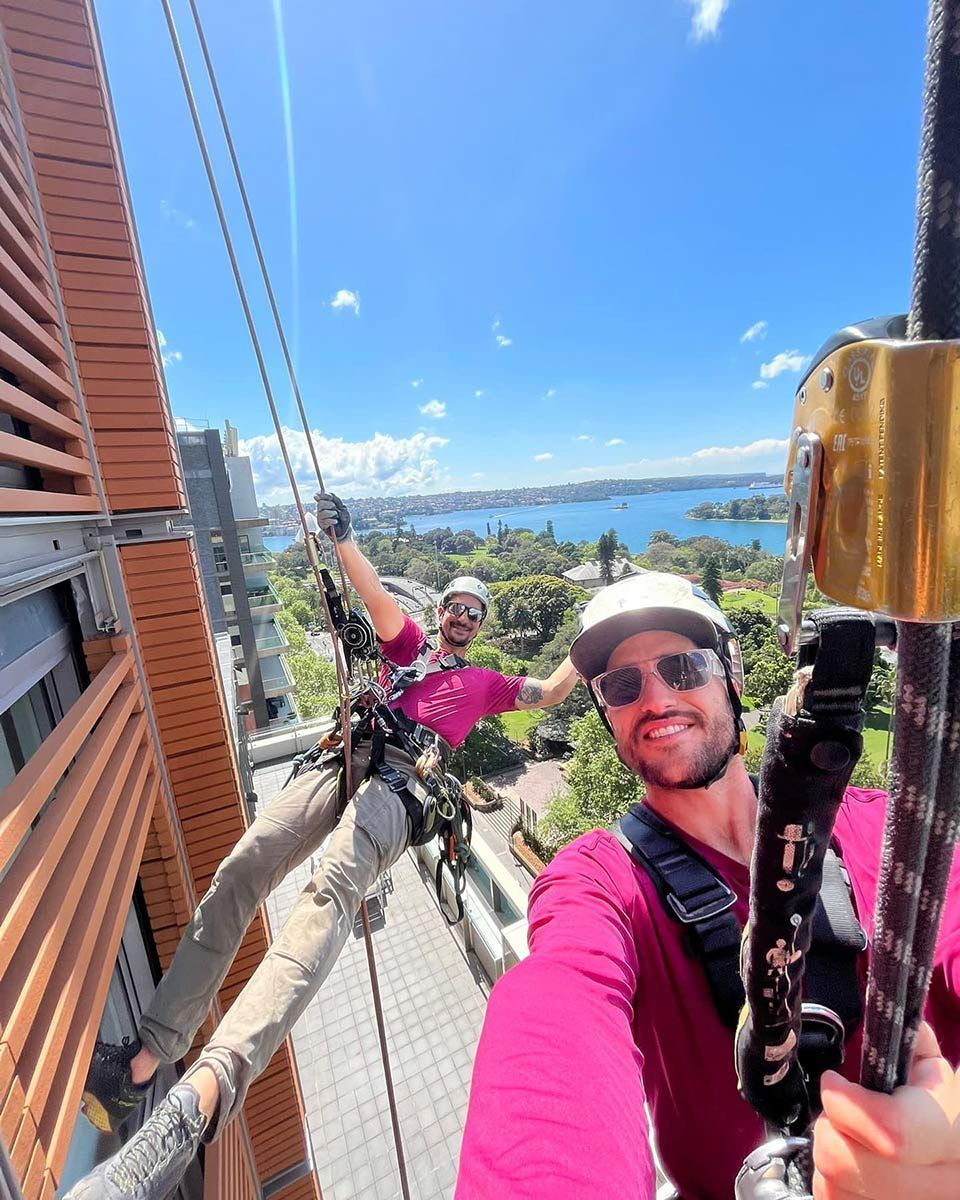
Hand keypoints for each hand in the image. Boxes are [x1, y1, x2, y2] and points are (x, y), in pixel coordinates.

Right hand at [314, 491, 351, 542]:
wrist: (346, 530)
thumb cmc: (343, 518)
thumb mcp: (342, 507)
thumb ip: (335, 499)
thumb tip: (325, 493)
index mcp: (326, 503)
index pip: (320, 495)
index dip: (324, 495)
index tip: (331, 498)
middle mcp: (321, 509)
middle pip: (320, 503)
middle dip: (329, 504)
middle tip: (334, 507)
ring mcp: (320, 517)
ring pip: (322, 512)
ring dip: (331, 513)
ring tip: (336, 516)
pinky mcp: (321, 524)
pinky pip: (324, 520)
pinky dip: (331, 521)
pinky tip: (335, 522)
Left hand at [812, 1023, 959, 1198]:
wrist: (956, 1154)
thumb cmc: (944, 1106)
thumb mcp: (932, 1066)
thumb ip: (907, 1040)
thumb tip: (883, 1017)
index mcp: (953, 1137)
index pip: (890, 1132)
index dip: (848, 1104)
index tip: (834, 1081)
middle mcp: (939, 1186)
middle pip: (844, 1162)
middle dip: (830, 1126)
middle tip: (840, 1109)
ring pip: (831, 1185)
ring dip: (827, 1155)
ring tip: (850, 1138)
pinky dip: (832, 1183)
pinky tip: (854, 1167)